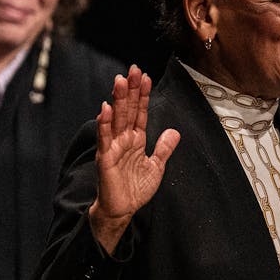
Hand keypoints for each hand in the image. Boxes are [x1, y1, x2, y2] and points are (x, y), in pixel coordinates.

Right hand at [87, 65, 180, 252]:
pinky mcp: (105, 159)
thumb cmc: (134, 189)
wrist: (121, 209)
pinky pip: (105, 139)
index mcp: (136, 139)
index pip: (140, 112)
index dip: (143, 95)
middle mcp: (123, 139)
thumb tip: (174, 131)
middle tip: (134, 69)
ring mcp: (113, 147)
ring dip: (117, 100)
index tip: (146, 76)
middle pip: (128, 110)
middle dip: (131, 90)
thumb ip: (164, 148)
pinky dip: (104, 124)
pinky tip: (105, 109)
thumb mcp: (156, 166)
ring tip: (120, 81)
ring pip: (116, 119)